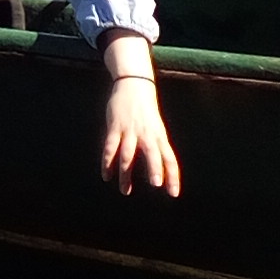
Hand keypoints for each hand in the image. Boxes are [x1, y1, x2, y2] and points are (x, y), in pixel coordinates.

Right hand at [100, 51, 181, 197]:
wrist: (134, 85)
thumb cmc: (146, 111)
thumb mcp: (156, 129)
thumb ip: (158, 147)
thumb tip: (161, 168)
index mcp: (159, 136)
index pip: (170, 158)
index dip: (173, 176)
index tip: (173, 193)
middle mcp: (147, 134)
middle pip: (153, 153)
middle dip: (154, 168)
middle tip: (156, 184)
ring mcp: (130, 130)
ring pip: (128, 154)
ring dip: (126, 173)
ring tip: (125, 190)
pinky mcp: (115, 127)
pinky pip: (110, 147)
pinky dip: (107, 162)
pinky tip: (106, 175)